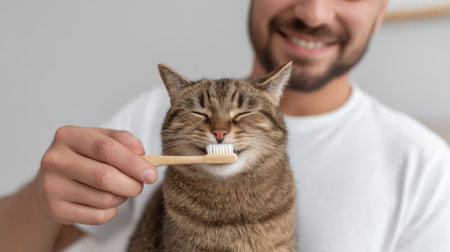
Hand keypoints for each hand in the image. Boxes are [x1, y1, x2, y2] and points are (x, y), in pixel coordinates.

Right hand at [34, 126, 156, 224]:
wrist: (55, 181)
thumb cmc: (86, 157)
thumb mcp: (103, 140)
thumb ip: (123, 141)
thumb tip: (140, 153)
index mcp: (68, 136)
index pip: (105, 148)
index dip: (132, 162)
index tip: (151, 174)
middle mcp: (54, 160)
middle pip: (104, 176)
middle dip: (131, 184)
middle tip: (140, 185)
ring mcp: (51, 186)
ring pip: (103, 199)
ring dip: (122, 197)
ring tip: (121, 190)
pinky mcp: (55, 209)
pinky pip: (97, 216)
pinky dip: (111, 212)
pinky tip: (106, 202)